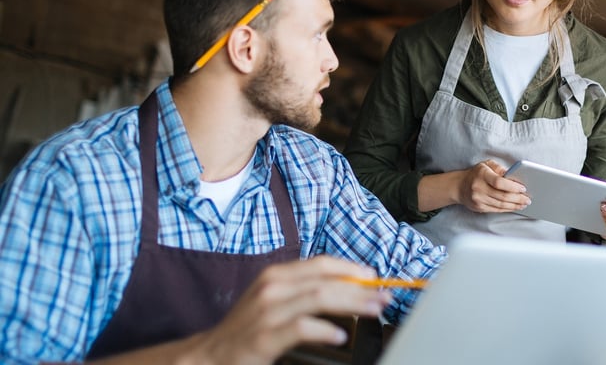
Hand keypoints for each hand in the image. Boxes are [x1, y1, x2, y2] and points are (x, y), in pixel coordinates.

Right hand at [187, 256, 391, 364]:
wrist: (209, 355)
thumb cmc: (247, 328)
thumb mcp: (274, 300)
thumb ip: (304, 291)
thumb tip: (347, 288)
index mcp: (277, 274)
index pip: (322, 263)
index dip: (352, 268)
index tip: (375, 278)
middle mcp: (272, 287)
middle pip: (327, 280)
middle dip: (361, 287)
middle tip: (385, 297)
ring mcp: (266, 311)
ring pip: (319, 298)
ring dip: (353, 303)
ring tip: (374, 311)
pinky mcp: (263, 337)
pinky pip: (301, 327)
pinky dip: (325, 330)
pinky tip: (340, 336)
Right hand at [457, 160, 530, 213]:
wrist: (459, 186)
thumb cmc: (476, 174)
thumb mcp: (486, 165)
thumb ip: (499, 168)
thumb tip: (513, 176)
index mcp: (482, 175)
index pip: (499, 182)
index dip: (513, 186)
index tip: (523, 188)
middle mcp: (479, 188)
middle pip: (502, 196)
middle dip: (518, 198)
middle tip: (528, 199)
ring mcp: (478, 199)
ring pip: (500, 205)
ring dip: (514, 205)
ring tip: (524, 204)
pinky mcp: (479, 208)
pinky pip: (496, 210)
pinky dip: (507, 209)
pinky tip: (514, 207)